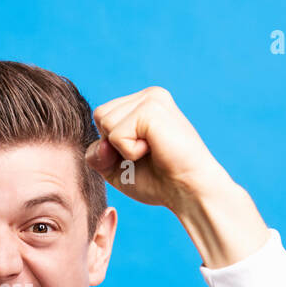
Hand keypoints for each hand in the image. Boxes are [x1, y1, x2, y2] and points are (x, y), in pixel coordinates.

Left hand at [85, 86, 236, 206]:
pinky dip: (129, 151)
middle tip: (146, 155)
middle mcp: (148, 95)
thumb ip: (96, 153)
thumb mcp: (116, 169)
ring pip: (105, 122)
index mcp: (142, 103)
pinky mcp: (151, 108)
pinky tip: (154, 150)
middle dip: (114, 145)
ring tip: (151, 151)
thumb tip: (101, 141)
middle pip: (100, 116)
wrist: (189, 191)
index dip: (110, 145)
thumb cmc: (159, 182)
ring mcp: (151, 98)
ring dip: (122, 148)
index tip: (140, 155)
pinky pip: (116, 134)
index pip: (101, 117)